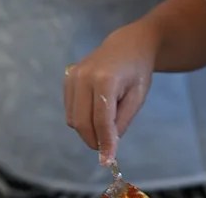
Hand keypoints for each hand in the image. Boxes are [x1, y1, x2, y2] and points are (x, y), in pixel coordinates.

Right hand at [64, 20, 159, 164]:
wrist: (128, 44)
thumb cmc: (138, 71)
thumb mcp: (138, 96)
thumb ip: (122, 121)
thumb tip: (107, 145)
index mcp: (105, 79)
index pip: (101, 120)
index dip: (104, 142)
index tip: (108, 161)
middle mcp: (84, 76)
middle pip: (82, 122)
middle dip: (94, 140)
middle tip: (108, 147)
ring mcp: (72, 76)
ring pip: (73, 119)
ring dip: (88, 130)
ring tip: (107, 122)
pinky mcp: (67, 78)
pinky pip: (70, 109)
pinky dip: (82, 118)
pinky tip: (97, 110)